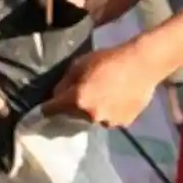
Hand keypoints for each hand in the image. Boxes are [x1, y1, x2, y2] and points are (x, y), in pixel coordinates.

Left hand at [40, 40, 164, 127]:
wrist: (142, 64)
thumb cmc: (110, 59)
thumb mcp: (80, 63)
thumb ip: (66, 81)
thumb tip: (58, 94)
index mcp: (77, 100)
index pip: (52, 110)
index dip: (45, 109)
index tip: (40, 110)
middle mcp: (90, 116)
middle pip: (73, 115)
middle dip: (74, 106)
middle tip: (83, 92)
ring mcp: (108, 122)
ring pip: (93, 118)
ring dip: (93, 110)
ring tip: (104, 94)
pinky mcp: (124, 124)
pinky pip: (110, 119)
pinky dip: (110, 111)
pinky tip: (118, 98)